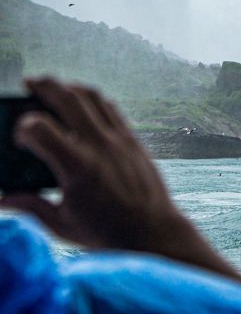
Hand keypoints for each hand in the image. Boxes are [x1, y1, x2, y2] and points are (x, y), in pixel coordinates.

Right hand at [0, 77, 240, 285]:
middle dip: (45, 85)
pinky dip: (94, 100)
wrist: (153, 231)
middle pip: (69, 99)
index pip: (40, 129)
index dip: (23, 127)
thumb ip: (30, 206)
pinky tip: (83, 102)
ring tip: (56, 87)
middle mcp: (99, 146)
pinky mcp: (134, 140)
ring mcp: (120, 140)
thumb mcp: (61, 224)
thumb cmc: (106, 233)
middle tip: (29, 81)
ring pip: (94, 98)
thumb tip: (1, 199)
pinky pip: (112, 109)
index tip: (20, 136)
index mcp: (76, 168)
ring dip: (71, 87)